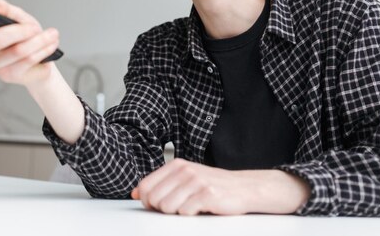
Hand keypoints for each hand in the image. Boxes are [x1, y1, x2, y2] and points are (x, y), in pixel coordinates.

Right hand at [0, 0, 59, 86]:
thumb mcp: (18, 17)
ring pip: (18, 50)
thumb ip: (7, 10)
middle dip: (21, 30)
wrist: (41, 58)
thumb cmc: (25, 35)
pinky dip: (43, 50)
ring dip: (39, 40)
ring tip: (52, 34)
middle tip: (35, 27)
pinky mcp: (9, 76)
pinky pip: (28, 60)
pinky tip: (51, 45)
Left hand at [131, 159, 309, 215]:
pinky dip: (191, 215)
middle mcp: (184, 170)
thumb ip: (160, 184)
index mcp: (176, 165)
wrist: (245, 188)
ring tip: (190, 207)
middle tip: (178, 207)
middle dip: (161, 209)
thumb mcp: (184, 179)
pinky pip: (185, 212)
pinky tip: (201, 209)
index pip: (145, 186)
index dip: (147, 201)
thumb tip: (135, 193)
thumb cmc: (212, 185)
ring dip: (177, 213)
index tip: (157, 206)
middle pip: (154, 199)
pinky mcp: (207, 194)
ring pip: (167, 207)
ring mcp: (196, 181)